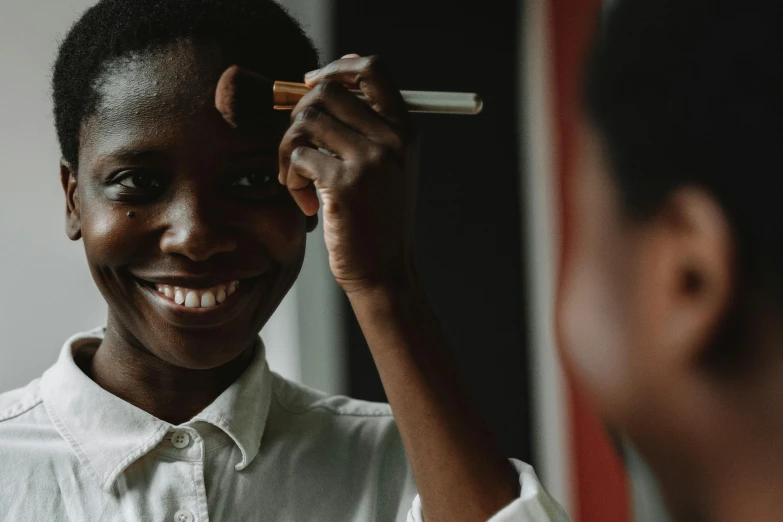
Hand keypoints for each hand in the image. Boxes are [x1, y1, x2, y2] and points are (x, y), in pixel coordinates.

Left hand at [278, 55, 418, 293]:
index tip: (311, 84)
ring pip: (305, 122)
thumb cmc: (375, 220)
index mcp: (405, 130)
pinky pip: (298, 157)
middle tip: (297, 147)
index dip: (337, 68)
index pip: (373, 69)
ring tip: (297, 179)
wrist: (384, 272)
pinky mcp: (344, 185)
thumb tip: (318, 85)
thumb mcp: (386, 169)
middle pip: (327, 92)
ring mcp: (370, 161)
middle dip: (298, 114)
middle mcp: (393, 139)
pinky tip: (304, 204)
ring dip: (288, 149)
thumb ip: (364, 128)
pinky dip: (291, 179)